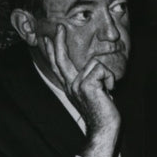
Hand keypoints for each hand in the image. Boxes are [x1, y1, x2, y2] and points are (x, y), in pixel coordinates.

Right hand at [42, 24, 120, 156]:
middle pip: (61, 58)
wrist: (103, 128)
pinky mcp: (86, 85)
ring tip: (107, 89)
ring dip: (106, 75)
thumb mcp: (95, 93)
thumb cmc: (103, 112)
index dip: (52, 51)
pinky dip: (110, 79)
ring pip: (94, 63)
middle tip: (59, 27)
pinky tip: (109, 91)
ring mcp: (76, 85)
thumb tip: (95, 70)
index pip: (58, 65)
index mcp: (70, 86)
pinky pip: (101, 69)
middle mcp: (70, 85)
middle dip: (59, 40)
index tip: (46, 39)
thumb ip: (92, 81)